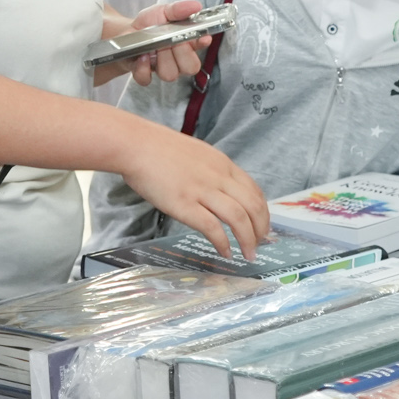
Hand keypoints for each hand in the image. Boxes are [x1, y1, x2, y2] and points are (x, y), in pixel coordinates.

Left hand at [121, 0, 211, 88]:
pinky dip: (143, 68)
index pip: (202, 45)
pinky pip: (146, 79)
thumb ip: (178, 9)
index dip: (202, 42)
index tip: (201, 37)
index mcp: (186, 42)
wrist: (127, 33)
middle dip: (181, 54)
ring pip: (170, 75)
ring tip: (153, 47)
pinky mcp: (144, 75)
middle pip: (191, 67)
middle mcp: (178, 59)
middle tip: (170, 41)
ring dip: (161, 60)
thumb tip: (196, 6)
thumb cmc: (149, 23)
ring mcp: (162, 69)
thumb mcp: (163, 11)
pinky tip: (142, 56)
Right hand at [121, 124, 268, 258]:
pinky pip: (212, 228)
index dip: (263, 212)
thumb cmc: (159, 149)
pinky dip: (223, 243)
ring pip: (238, 218)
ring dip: (248, 240)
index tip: (263, 226)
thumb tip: (220, 191)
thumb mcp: (197, 154)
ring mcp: (202, 190)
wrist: (135, 144)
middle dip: (261, 229)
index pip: (254, 190)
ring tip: (249, 254)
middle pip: (253, 206)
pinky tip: (225, 252)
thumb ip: (212, 171)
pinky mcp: (184, 204)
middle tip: (260, 244)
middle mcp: (218, 176)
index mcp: (222, 164)